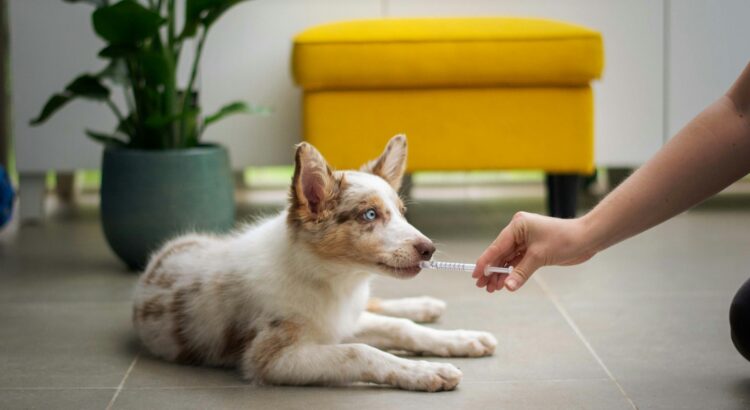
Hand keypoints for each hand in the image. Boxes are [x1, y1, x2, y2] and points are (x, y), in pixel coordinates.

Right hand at [472, 212, 596, 292]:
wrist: (586, 239)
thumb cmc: (564, 240)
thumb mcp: (539, 256)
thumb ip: (521, 272)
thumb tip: (508, 287)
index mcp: (517, 226)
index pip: (497, 246)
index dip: (485, 262)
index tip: (475, 275)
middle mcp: (519, 231)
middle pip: (500, 254)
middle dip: (492, 271)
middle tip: (482, 286)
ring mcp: (526, 240)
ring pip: (508, 259)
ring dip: (501, 274)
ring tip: (493, 289)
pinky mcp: (533, 249)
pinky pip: (518, 262)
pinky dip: (512, 272)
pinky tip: (506, 283)